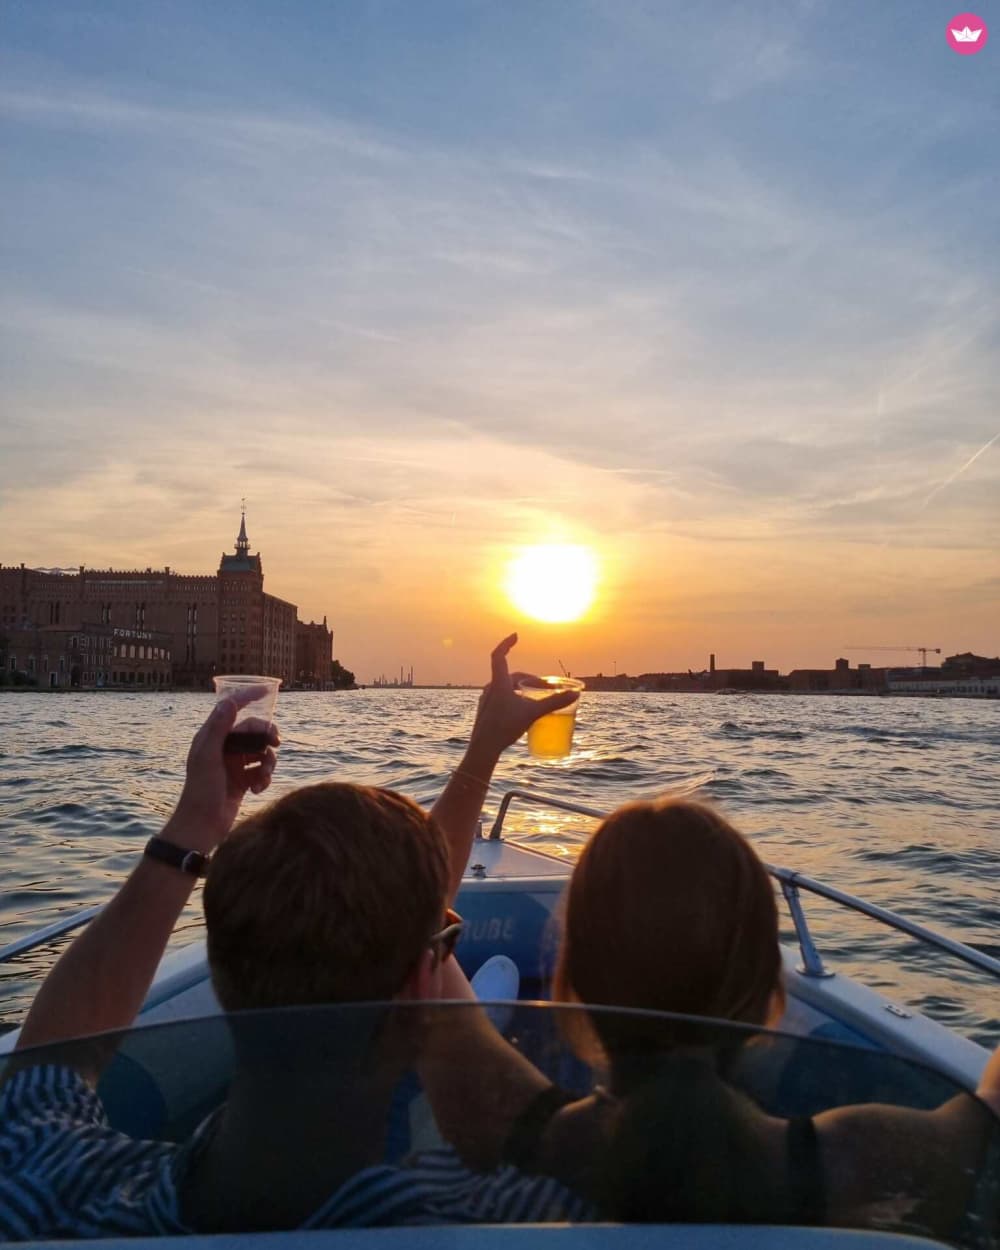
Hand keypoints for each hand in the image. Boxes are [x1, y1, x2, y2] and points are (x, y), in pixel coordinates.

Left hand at [164, 692, 278, 852]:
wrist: (202, 826)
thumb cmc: (201, 790)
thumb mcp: (208, 757)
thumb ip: (218, 729)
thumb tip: (229, 702)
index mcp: (212, 737)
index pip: (232, 709)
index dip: (248, 697)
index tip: (267, 691)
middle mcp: (224, 748)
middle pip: (253, 731)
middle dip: (266, 736)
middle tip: (276, 743)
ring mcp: (234, 764)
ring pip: (260, 751)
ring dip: (267, 762)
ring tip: (264, 776)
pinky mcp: (243, 780)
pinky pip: (261, 771)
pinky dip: (263, 778)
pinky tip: (258, 789)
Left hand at [468, 634, 577, 759]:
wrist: (482, 749)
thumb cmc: (504, 728)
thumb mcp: (532, 714)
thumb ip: (554, 703)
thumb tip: (575, 693)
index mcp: (499, 683)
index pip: (499, 655)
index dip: (506, 643)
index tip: (516, 636)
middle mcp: (491, 688)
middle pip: (512, 676)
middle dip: (531, 679)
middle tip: (546, 688)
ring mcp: (487, 700)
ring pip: (507, 688)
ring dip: (523, 689)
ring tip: (537, 699)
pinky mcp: (487, 711)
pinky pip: (502, 698)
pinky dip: (515, 698)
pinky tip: (523, 711)